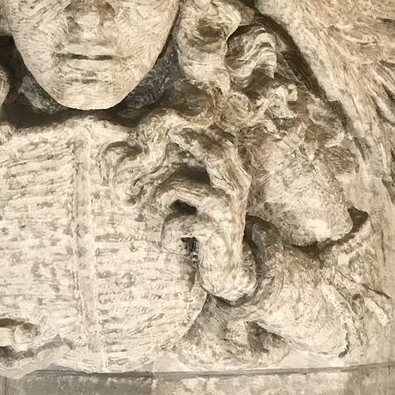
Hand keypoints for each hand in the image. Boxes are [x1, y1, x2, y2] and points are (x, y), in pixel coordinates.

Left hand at [150, 127, 255, 302]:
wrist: (228, 271)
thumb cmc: (210, 228)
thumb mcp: (213, 198)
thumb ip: (204, 174)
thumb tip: (178, 141)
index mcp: (235, 180)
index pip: (223, 145)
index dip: (200, 132)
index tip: (177, 123)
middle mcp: (235, 191)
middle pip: (214, 155)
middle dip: (189, 141)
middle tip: (167, 135)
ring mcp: (224, 210)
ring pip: (178, 186)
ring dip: (159, 201)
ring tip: (162, 216)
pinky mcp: (213, 231)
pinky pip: (175, 222)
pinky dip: (166, 235)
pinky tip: (172, 244)